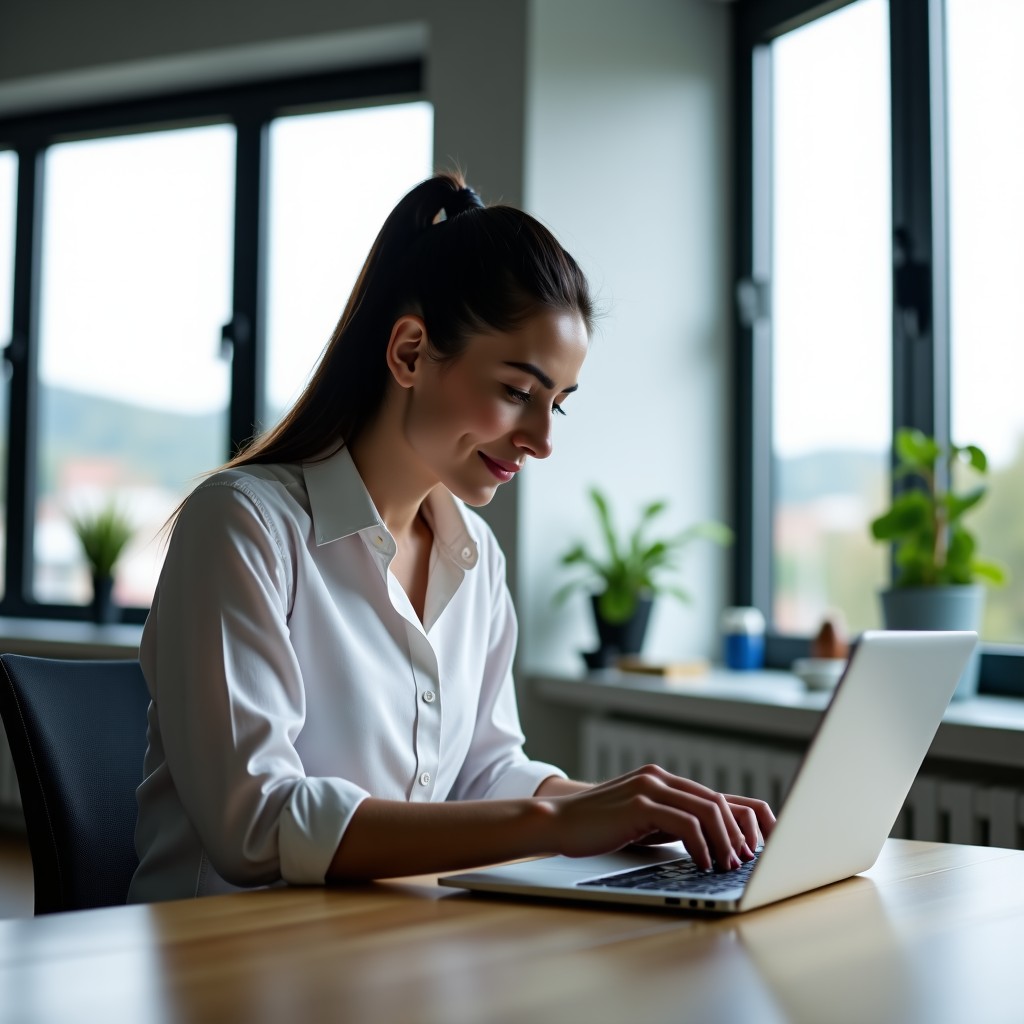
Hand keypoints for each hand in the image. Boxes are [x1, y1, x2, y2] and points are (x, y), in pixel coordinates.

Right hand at [540, 765, 774, 870]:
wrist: (558, 822)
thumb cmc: (600, 828)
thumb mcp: (644, 823)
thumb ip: (673, 824)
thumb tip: (714, 844)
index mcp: (664, 781)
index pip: (719, 796)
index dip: (749, 819)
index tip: (767, 846)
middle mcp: (661, 779)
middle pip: (720, 801)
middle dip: (742, 835)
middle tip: (750, 862)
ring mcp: (650, 788)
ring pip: (708, 810)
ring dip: (726, 842)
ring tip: (730, 867)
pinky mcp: (640, 804)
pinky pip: (686, 823)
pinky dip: (702, 846)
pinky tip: (704, 863)